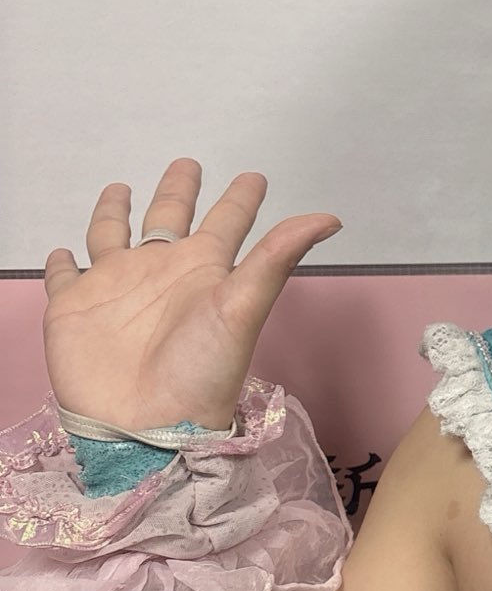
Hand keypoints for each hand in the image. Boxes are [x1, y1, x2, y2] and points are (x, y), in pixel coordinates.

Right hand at [42, 158, 342, 435]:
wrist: (147, 427)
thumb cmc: (200, 372)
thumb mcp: (244, 308)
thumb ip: (277, 258)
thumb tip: (331, 218)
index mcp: (203, 269)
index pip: (227, 221)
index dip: (241, 198)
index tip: (254, 176)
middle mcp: (160, 272)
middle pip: (168, 217)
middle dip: (177, 190)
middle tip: (187, 163)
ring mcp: (114, 287)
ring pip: (111, 237)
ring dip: (114, 214)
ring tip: (121, 190)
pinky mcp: (73, 306)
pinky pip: (63, 277)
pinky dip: (60, 264)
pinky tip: (61, 253)